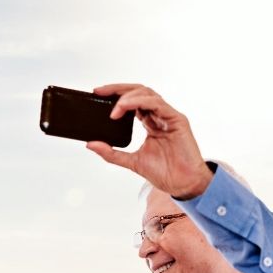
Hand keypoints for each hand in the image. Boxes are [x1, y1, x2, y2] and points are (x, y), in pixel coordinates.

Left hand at [86, 83, 212, 198]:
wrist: (182, 184)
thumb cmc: (164, 173)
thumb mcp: (131, 161)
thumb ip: (111, 153)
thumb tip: (90, 144)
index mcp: (149, 122)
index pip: (131, 101)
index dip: (115, 95)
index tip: (97, 94)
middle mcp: (159, 116)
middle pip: (138, 92)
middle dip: (118, 89)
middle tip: (99, 92)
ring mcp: (168, 116)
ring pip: (147, 94)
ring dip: (127, 97)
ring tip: (114, 108)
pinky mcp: (177, 119)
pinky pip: (157, 104)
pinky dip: (139, 102)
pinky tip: (124, 107)